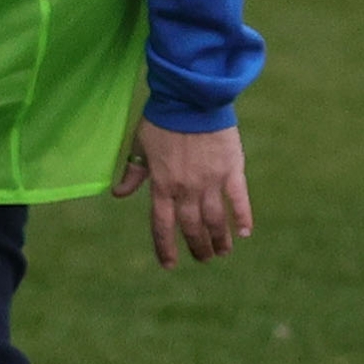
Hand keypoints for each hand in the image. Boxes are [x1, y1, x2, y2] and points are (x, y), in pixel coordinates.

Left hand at [110, 121, 252, 267]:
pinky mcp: (231, 169)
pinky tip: (245, 233)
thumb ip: (133, 173)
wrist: (190, 98)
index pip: (162, 225)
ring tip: (222, 252)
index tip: (169, 265)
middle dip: (197, 247)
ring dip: (219, 239)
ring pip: (215, 219)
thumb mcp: (140, 146)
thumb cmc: (161, 120)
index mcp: (162, 185)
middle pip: (192, 227)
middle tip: (203, 258)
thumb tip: (118, 194)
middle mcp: (186, 189)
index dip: (165, 247)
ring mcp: (210, 181)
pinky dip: (243, 217)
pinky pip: (239, 199)